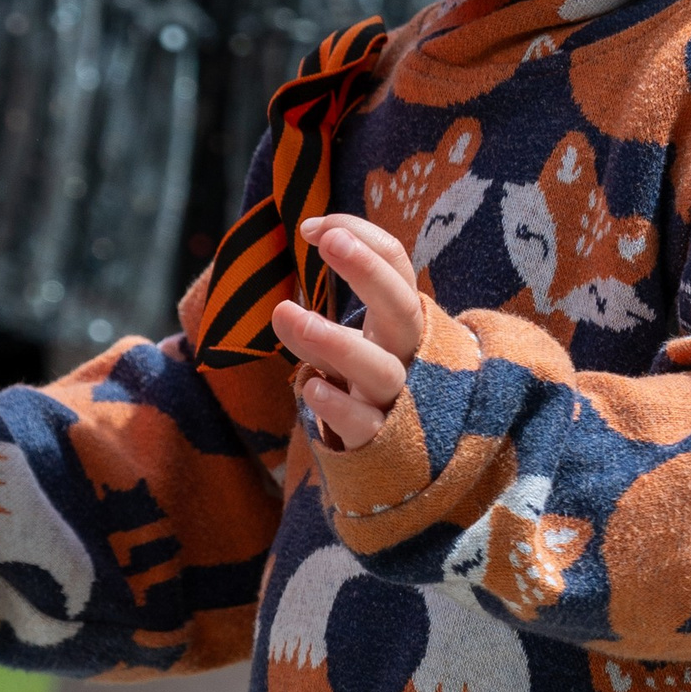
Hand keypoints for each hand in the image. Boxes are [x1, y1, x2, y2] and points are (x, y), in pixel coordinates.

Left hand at [271, 214, 424, 450]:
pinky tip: (309, 386)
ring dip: (337, 341)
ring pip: (381, 370)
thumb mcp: (345, 349)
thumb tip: (281, 304)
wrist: (399, 463)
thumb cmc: (366, 390)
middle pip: (402, 308)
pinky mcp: (383, 445)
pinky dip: (337, 405)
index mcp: (403, 322)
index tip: (311, 228)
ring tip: (288, 314)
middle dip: (368, 271)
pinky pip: (365, 425)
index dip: (360, 237)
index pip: (396, 264)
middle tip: (328, 242)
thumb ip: (314, 325)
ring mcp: (400, 401)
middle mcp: (409, 356)